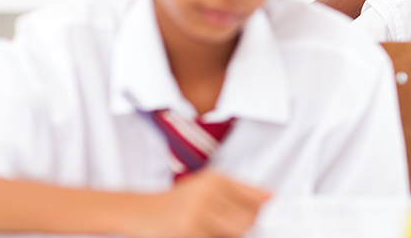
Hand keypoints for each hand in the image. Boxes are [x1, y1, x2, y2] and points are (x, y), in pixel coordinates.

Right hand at [132, 169, 270, 237]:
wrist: (140, 212)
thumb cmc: (177, 201)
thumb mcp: (206, 186)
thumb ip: (239, 190)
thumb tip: (270, 196)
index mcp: (215, 178)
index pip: (254, 197)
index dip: (260, 211)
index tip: (259, 216)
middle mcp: (208, 192)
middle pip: (248, 217)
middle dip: (247, 226)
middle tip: (230, 226)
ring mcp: (198, 212)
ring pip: (236, 232)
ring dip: (233, 235)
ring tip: (216, 229)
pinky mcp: (190, 230)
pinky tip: (204, 232)